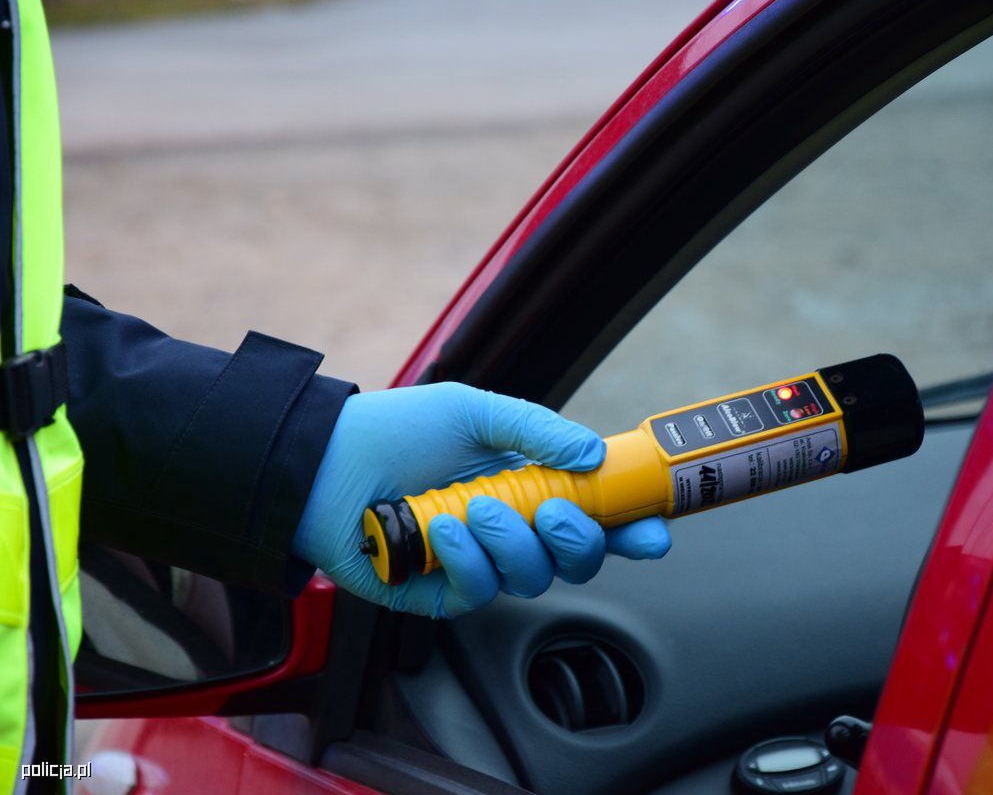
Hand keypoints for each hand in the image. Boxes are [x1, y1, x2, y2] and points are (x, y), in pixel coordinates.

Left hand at [292, 382, 670, 616]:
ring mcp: (480, 564)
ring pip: (535, 579)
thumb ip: (538, 430)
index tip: (655, 529)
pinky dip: (470, 561)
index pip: (594, 514)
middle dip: (579, 540)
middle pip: (578, 559)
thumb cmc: (395, 431)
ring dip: (514, 543)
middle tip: (554, 510)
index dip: (630, 527)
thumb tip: (595, 455)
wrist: (325, 463)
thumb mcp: (473, 412)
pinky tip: (443, 530)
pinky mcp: (444, 593)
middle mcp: (512, 529)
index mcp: (528, 485)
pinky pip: (481, 593)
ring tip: (475, 507)